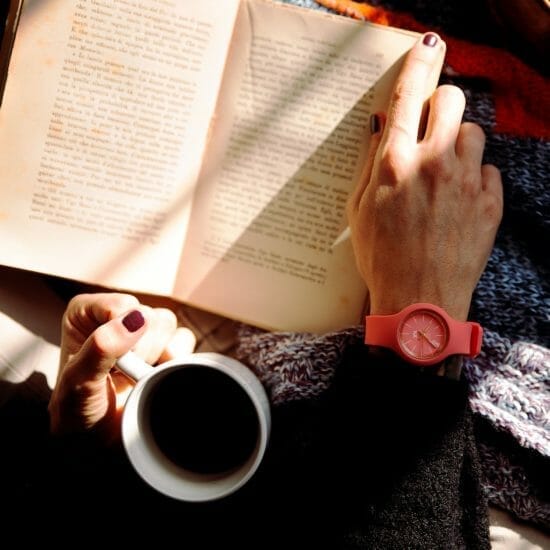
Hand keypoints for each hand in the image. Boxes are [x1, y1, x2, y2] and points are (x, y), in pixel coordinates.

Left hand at [48, 293, 195, 442]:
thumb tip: (134, 319)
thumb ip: (100, 349)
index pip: (119, 305)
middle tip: (122, 374)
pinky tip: (156, 375)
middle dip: (139, 350)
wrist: (99, 442)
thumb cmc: (77, 413)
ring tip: (138, 376)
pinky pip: (184, 338)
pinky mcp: (164, 346)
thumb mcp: (77, 384)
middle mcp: (114, 317)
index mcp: (85, 314)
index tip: (112, 363)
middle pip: (147, 315)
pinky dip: (176, 359)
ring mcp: (141, 332)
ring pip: (167, 323)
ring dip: (156, 355)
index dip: (123, 334)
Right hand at [347, 32, 502, 320]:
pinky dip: (474, 177)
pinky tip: (457, 201)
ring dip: (457, 143)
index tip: (428, 44)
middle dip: (441, 104)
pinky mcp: (490, 204)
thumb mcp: (358, 210)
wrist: (419, 303)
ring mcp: (466, 184)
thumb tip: (383, 125)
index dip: (419, 63)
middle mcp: (433, 165)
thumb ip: (371, 161)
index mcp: (395, 165)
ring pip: (473, 132)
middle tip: (429, 125)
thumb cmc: (380, 259)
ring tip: (443, 172)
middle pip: (451, 100)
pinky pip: (487, 170)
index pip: (409, 95)